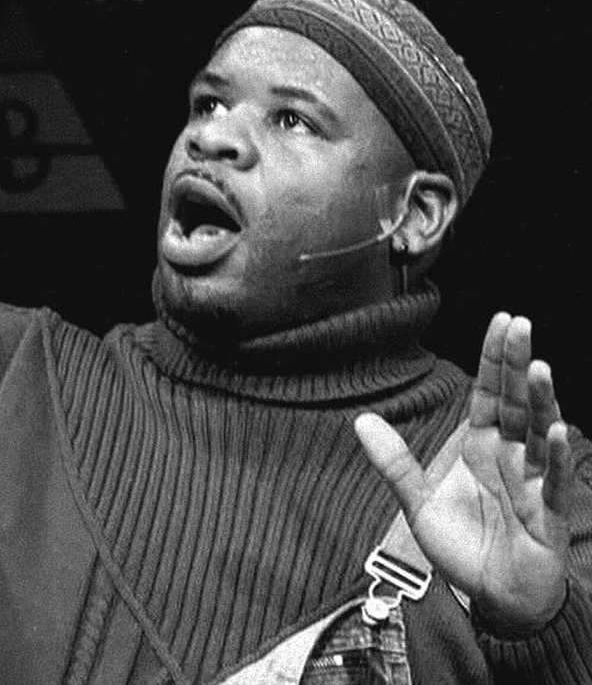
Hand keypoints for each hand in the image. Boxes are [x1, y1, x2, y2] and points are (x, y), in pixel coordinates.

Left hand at [355, 313, 572, 633]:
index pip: (488, 392)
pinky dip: (552, 457)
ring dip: (541, 401)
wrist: (494, 595)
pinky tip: (554, 432)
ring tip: (540, 367)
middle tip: (519, 324)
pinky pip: (551, 480)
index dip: (495, 359)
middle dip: (517, 364)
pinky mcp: (544, 513)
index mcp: (481, 445)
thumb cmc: (463, 545)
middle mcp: (509, 455)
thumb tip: (361, 420)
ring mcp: (530, 480)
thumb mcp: (416, 503)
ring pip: (538, 433)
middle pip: (515, 401)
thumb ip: (393, 462)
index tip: (502, 320)